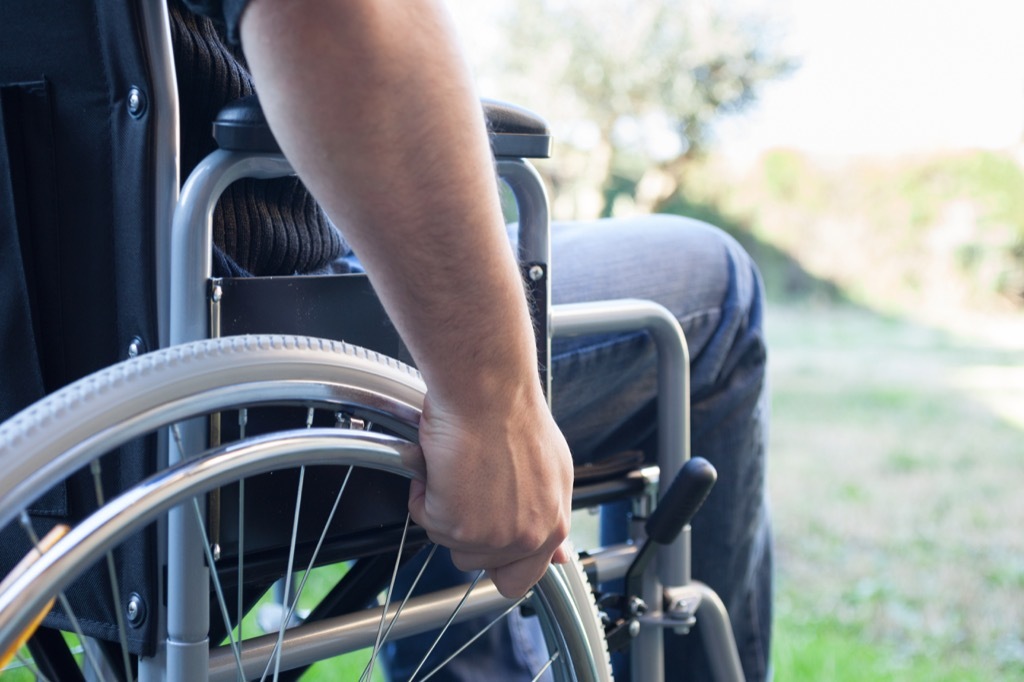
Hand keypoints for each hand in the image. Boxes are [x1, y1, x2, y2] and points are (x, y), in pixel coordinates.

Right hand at [404, 384, 573, 597]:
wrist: (488, 391)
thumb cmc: (512, 414)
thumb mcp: (552, 471)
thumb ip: (548, 515)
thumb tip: (559, 555)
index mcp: (553, 523)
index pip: (523, 576)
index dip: (498, 563)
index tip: (487, 546)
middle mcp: (527, 536)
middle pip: (479, 562)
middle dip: (465, 528)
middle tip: (468, 487)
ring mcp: (494, 536)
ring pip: (448, 541)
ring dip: (443, 507)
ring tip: (457, 468)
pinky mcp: (459, 526)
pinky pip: (424, 517)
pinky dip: (423, 490)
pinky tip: (442, 462)